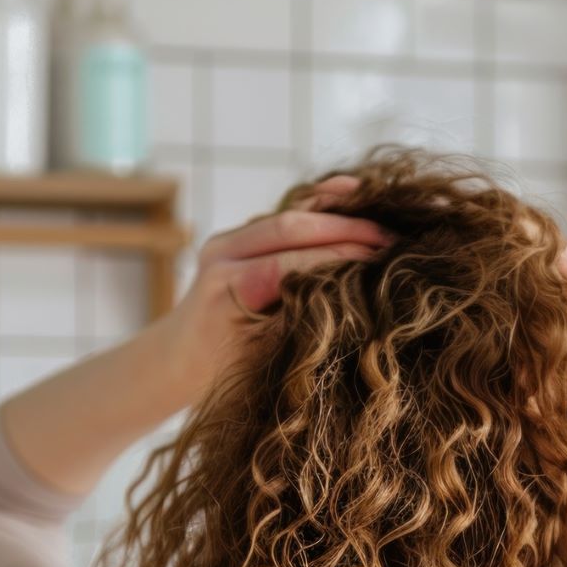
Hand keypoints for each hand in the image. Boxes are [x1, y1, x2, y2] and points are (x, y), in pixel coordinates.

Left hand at [149, 175, 391, 399]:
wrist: (177, 359)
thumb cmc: (221, 373)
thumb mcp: (263, 357)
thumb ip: (300, 321)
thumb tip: (350, 297)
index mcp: (226, 287)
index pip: (291, 261)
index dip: (339, 257)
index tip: (381, 259)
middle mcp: (221, 254)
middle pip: (291, 227)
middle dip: (345, 228)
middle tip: (389, 238)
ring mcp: (226, 241)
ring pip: (288, 214)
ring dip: (335, 212)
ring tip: (380, 214)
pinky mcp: (237, 238)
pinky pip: (282, 216)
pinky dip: (317, 207)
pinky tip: (349, 193)